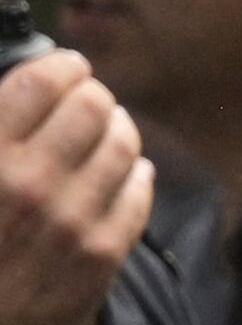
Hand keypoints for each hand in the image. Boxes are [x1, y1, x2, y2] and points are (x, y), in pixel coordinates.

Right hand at [0, 50, 151, 324]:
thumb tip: (19, 96)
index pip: (44, 82)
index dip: (63, 67)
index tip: (68, 68)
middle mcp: (32, 184)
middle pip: (94, 107)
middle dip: (93, 97)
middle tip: (88, 101)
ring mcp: (73, 222)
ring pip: (125, 146)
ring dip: (119, 132)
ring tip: (108, 133)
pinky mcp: (103, 256)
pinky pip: (140, 194)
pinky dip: (137, 175)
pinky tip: (129, 173)